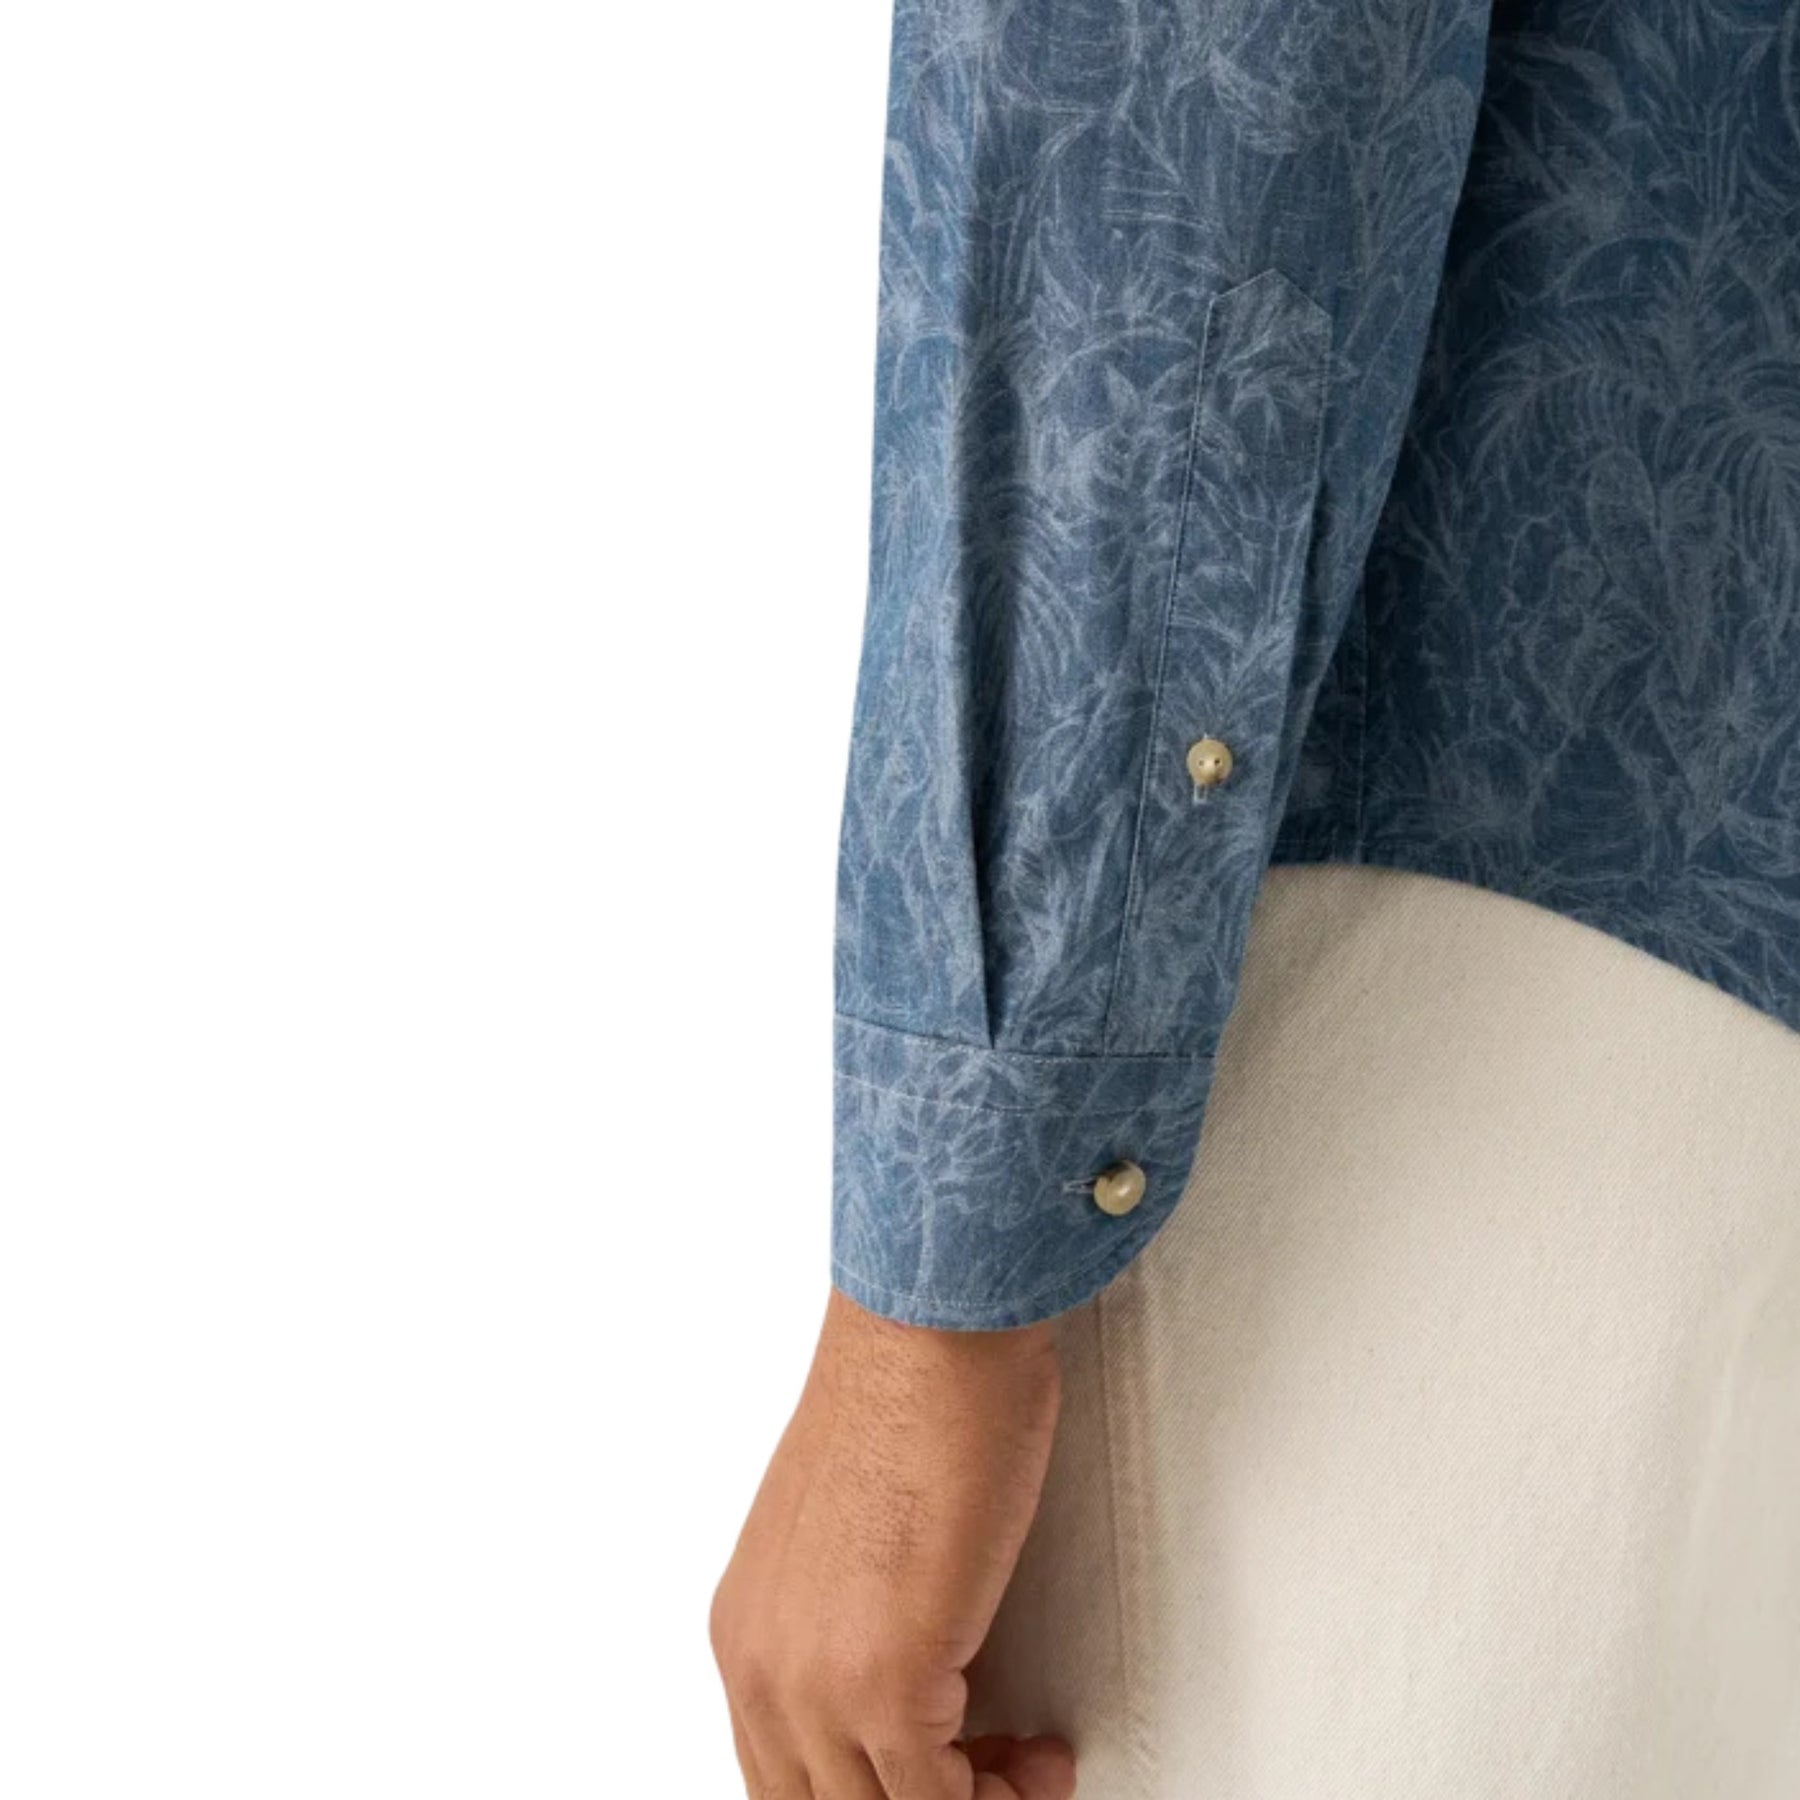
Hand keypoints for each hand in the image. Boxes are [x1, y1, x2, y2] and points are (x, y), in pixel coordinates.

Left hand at [710, 1285, 1075, 1798]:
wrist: (933, 1333)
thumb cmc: (911, 1396)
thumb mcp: (848, 1536)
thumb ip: (850, 1622)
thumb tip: (916, 1681)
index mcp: (747, 1632)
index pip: (788, 1780)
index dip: (877, 1792)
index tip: (951, 1770)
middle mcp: (763, 1668)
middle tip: (995, 1779)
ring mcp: (814, 1682)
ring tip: (1027, 1772)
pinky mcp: (883, 1680)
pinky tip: (1038, 1759)